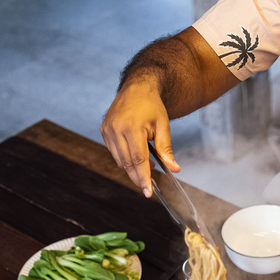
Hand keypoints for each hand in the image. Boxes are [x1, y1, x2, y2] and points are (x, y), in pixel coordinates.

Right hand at [100, 80, 180, 195]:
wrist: (137, 87)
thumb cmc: (152, 106)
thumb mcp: (163, 126)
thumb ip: (167, 149)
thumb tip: (175, 169)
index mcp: (131, 127)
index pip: (138, 159)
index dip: (143, 178)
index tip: (148, 192)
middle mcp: (116, 129)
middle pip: (127, 163)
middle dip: (138, 178)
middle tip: (149, 188)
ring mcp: (107, 130)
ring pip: (120, 160)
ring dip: (132, 169)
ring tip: (148, 169)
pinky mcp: (104, 131)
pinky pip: (115, 153)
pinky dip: (125, 160)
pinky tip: (137, 158)